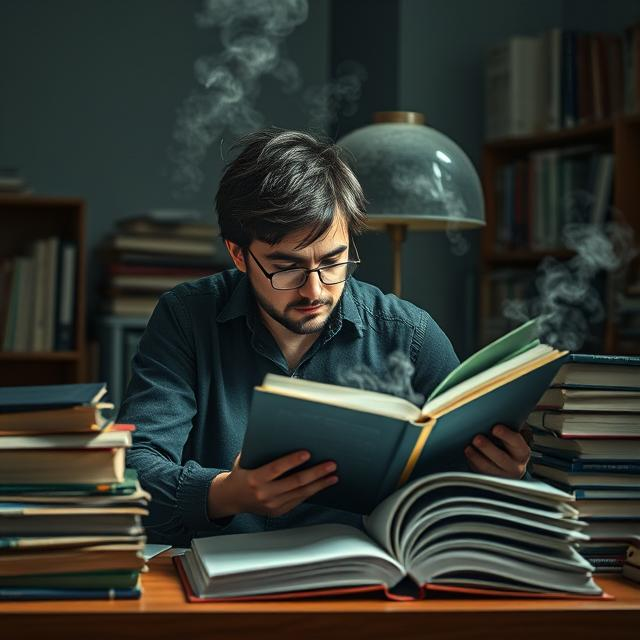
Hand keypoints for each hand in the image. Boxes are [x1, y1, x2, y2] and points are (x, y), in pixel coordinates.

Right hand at [208, 450, 337, 518]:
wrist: (232, 498)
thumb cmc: (242, 473)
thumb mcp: (245, 459)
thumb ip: (260, 451)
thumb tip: (281, 436)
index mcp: (254, 478)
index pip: (276, 469)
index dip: (292, 461)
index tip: (308, 453)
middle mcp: (264, 494)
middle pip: (295, 482)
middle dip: (315, 473)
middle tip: (330, 465)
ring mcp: (272, 505)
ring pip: (301, 493)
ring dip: (319, 484)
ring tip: (333, 475)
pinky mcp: (278, 511)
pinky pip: (299, 500)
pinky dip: (312, 492)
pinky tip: (322, 484)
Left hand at [464, 424, 529, 478]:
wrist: (508, 467)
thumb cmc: (508, 446)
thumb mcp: (513, 438)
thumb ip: (510, 427)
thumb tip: (501, 412)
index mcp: (522, 452)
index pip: (517, 443)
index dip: (506, 435)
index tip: (495, 428)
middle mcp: (515, 466)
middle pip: (502, 458)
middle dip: (488, 448)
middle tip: (477, 438)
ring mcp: (502, 476)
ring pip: (489, 469)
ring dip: (477, 458)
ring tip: (468, 448)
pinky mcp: (490, 480)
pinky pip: (480, 474)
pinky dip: (472, 464)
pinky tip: (467, 455)